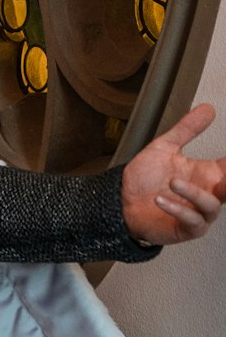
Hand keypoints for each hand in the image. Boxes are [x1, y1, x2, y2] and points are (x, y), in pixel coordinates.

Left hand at [122, 104, 225, 244]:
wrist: (120, 201)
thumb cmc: (145, 179)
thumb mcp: (164, 148)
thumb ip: (187, 129)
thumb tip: (208, 108)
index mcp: (208, 174)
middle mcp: (208, 193)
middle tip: (222, 174)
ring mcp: (199, 213)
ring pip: (211, 204)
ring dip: (193, 193)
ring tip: (172, 182)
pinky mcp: (186, 229)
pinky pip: (192, 221)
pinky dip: (179, 210)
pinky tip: (161, 200)